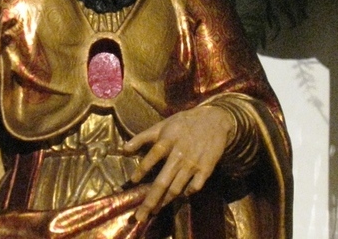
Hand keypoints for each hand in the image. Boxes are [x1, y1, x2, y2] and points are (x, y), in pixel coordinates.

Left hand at [123, 106, 233, 222]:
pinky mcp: (206, 169)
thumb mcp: (162, 126)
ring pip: (177, 188)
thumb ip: (142, 137)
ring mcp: (193, 163)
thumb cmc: (183, 123)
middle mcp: (179, 155)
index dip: (141, 170)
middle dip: (150, 201)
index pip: (151, 158)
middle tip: (140, 216)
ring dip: (165, 201)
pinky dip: (187, 193)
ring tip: (156, 209)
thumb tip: (123, 149)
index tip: (133, 182)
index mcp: (167, 141)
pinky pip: (195, 187)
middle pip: (162, 182)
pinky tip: (181, 194)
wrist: (214, 120)